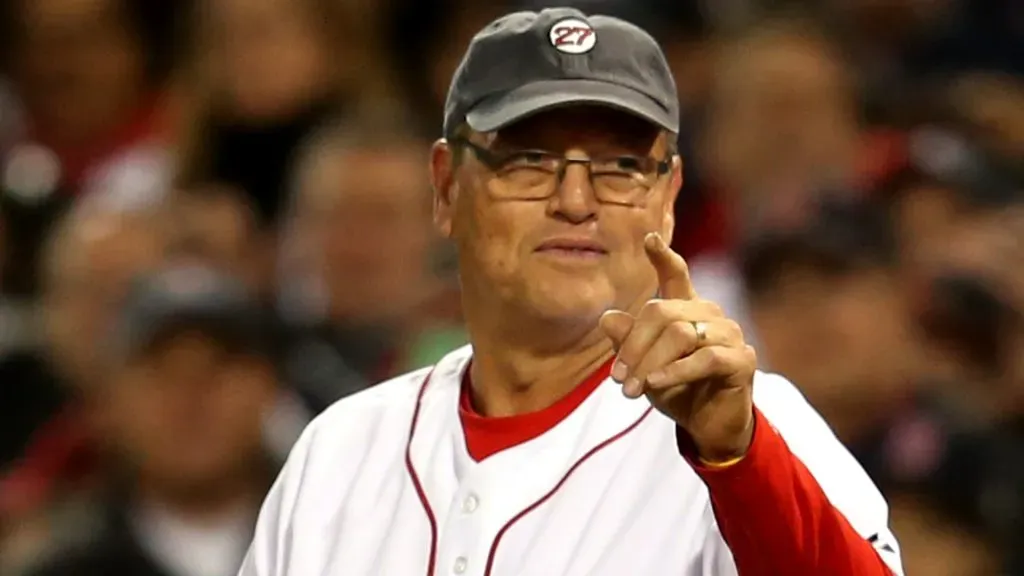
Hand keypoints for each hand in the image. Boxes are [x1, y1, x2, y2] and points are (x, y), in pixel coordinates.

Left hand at [599, 233, 756, 462]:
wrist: (709, 425)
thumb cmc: (677, 389)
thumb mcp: (644, 367)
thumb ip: (628, 342)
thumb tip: (607, 318)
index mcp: (686, 310)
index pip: (676, 275)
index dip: (663, 257)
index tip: (649, 238)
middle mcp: (710, 314)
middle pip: (662, 313)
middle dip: (634, 347)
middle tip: (618, 380)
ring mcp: (729, 334)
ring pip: (680, 335)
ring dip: (650, 364)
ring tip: (633, 389)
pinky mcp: (742, 359)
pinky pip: (705, 358)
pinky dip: (675, 372)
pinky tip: (656, 384)